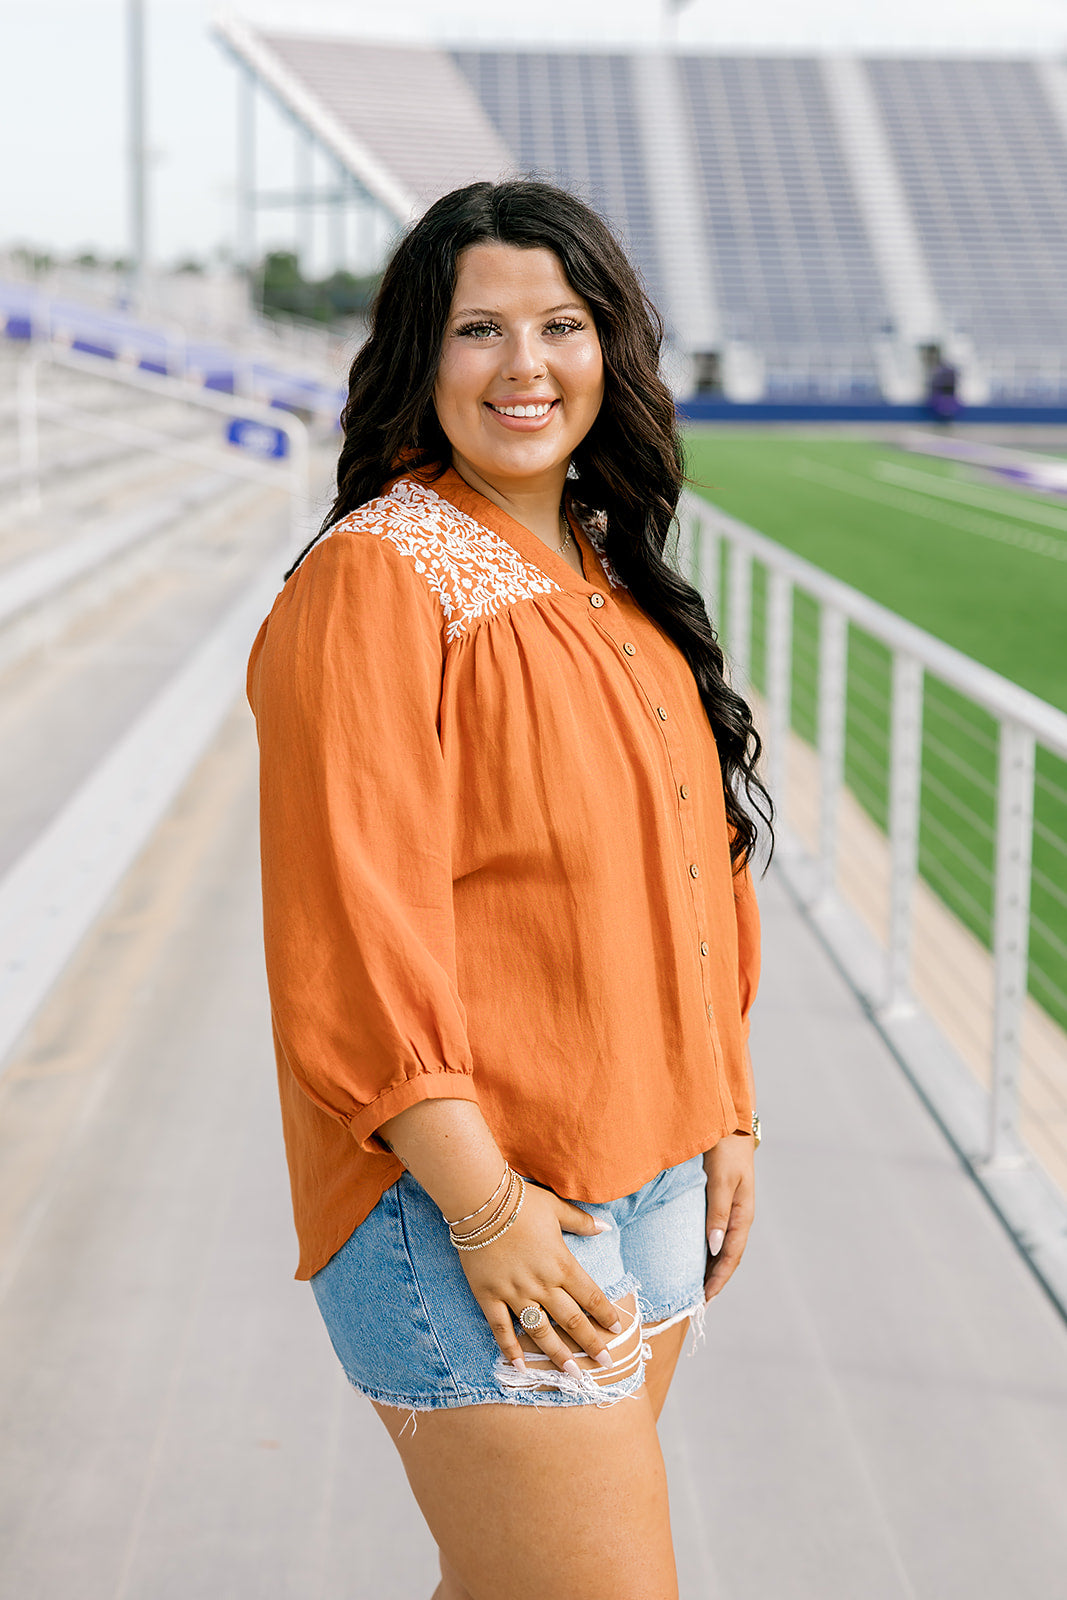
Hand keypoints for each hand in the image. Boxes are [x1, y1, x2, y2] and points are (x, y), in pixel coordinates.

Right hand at [457, 1181, 622, 1375]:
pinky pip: (500, 1328)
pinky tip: (519, 1366)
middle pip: (571, 1320)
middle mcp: (541, 1284)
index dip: (605, 1314)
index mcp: (561, 1264)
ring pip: (540, 1331)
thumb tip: (605, 1227)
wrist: (481, 1201)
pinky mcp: (489, 1296)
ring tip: (572, 1374)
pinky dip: (510, 1349)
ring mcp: (514, 1293)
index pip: (590, 1296)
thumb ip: (581, 1221)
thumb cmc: (521, 1201)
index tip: (617, 1330)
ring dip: (558, 1354)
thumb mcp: (556, 1208)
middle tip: (605, 1363)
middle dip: (590, 1343)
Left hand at [703, 1133, 754, 1302]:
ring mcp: (730, 1208)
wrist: (727, 1122)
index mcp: (743, 1214)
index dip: (718, 1280)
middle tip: (695, 1302)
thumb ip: (718, 1213)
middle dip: (714, 1280)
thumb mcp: (721, 1180)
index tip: (703, 1301)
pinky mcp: (720, 1200)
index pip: (731, 1256)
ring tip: (694, 1285)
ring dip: (710, 1266)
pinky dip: (706, 1249)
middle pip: (727, 1256)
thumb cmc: (724, 1149)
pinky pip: (715, 1232)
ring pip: (721, 1246)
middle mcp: (738, 1215)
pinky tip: (694, 1254)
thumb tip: (713, 1248)